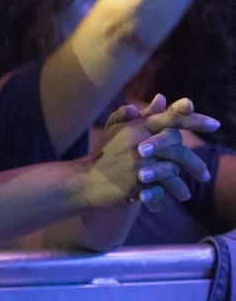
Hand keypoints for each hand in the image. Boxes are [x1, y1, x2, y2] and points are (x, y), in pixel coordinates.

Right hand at [80, 95, 217, 210]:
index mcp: (137, 127)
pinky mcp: (137, 182)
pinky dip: (165, 195)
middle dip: (194, 163)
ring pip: (172, 170)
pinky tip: (164, 202)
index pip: (170, 119)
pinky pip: (162, 188)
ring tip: (184, 195)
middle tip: (203, 176)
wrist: (85, 180)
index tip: (216, 125)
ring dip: (180, 185)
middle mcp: (139, 142)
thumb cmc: (105, 155)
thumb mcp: (120, 132)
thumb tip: (162, 98)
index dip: (194, 120)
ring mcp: (138, 163)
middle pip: (178, 148)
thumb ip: (143, 116)